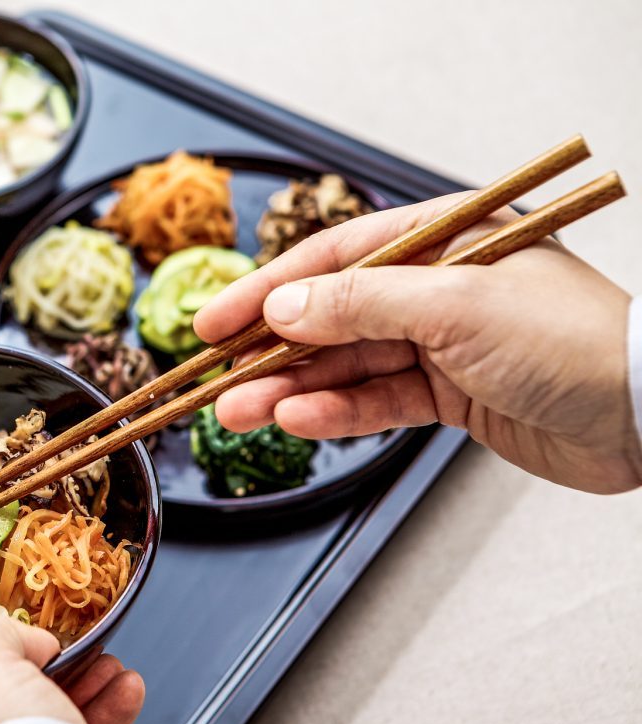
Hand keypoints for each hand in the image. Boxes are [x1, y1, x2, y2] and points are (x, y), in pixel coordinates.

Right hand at [193, 194, 641, 493]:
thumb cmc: (570, 339)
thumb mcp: (455, 306)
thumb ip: (361, 305)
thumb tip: (282, 307)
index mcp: (443, 240)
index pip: (335, 259)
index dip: (269, 289)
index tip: (215, 320)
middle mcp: (436, 288)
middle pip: (332, 316)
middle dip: (270, 349)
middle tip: (215, 377)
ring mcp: (442, 344)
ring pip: (347, 365)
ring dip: (291, 389)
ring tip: (237, 412)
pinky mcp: (451, 396)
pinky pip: (378, 401)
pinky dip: (337, 413)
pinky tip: (298, 422)